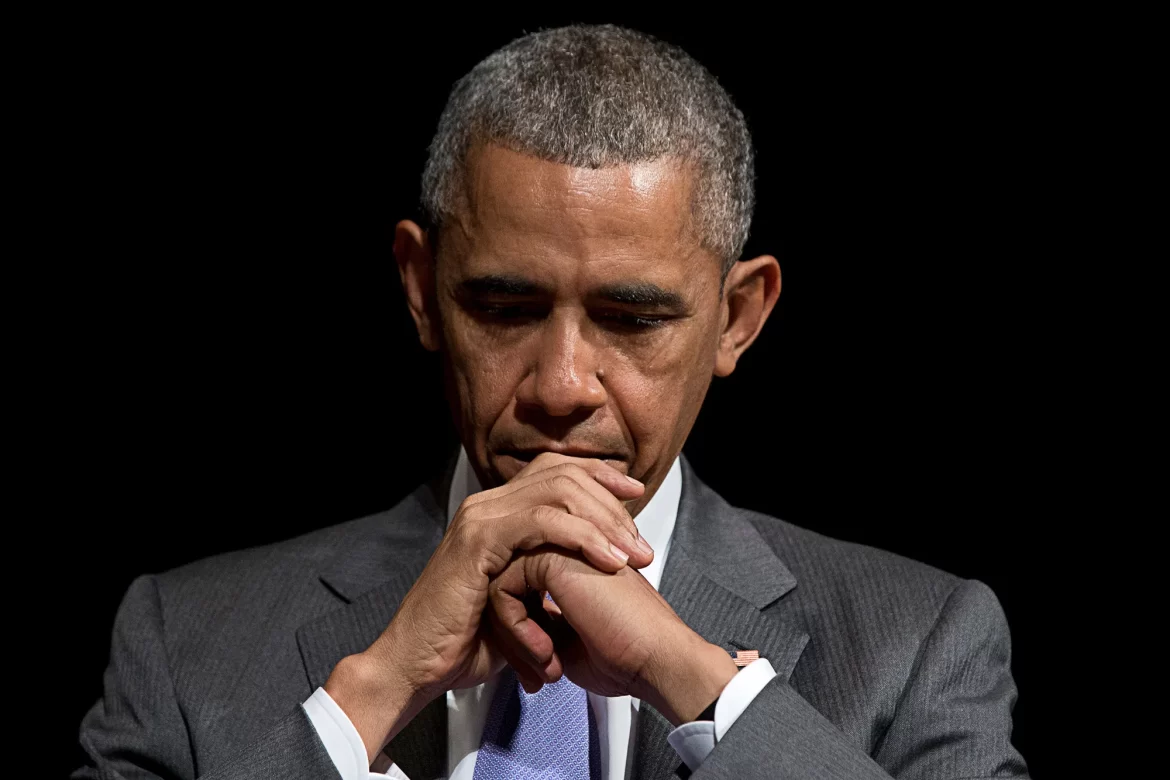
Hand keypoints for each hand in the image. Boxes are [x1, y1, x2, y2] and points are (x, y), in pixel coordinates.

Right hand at [324, 453, 653, 761]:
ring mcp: (481, 517)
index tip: (636, 496)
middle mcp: (489, 505)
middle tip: (641, 544)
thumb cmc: (463, 643)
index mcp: (498, 512)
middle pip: (564, 473)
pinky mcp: (478, 539)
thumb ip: (548, 578)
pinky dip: (581, 537)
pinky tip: (607, 561)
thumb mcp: (520, 603)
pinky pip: (540, 521)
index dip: (600, 477)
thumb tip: (590, 578)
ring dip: (603, 521)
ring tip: (633, 556)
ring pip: (558, 491)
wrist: (416, 666)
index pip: (557, 471)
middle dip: (611, 503)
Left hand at [488, 548, 737, 725]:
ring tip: (545, 662)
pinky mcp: (553, 554)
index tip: (543, 665)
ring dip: (513, 635)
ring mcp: (560, 544)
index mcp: (575, 559)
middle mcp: (567, 546)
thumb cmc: (625, 653)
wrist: (656, 657)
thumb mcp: (565, 635)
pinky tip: (545, 650)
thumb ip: (536, 616)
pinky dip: (514, 628)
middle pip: (504, 581)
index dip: (521, 631)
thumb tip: (503, 621)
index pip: (519, 585)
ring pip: (498, 583)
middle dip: (512, 635)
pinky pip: (502, 585)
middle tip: (537, 671)